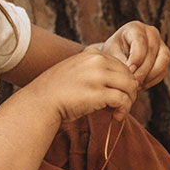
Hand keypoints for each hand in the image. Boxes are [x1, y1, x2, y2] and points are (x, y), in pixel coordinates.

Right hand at [24, 47, 138, 122]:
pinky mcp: (98, 93)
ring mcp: (98, 76)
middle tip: (122, 105)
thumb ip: (98, 71)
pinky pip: (123, 100)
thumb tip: (126, 83)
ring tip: (120, 112)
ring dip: (129, 101)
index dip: (124, 82)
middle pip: (129, 75)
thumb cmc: (58, 91)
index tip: (118, 94)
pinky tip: (117, 116)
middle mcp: (96, 61)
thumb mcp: (78, 70)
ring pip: (130, 87)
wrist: (39, 102)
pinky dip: (124, 110)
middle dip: (129, 92)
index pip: (122, 66)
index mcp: (92, 53)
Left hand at [97, 21, 169, 89]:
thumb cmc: (113, 53)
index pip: (140, 41)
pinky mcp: (164, 57)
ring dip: (150, 76)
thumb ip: (121, 62)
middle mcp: (151, 33)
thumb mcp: (112, 55)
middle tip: (133, 83)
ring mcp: (160, 44)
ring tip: (137, 85)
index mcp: (135, 28)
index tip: (129, 71)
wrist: (117, 56)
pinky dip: (153, 80)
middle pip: (152, 52)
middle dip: (143, 70)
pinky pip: (163, 70)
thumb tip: (132, 74)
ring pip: (163, 60)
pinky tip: (141, 85)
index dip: (136, 58)